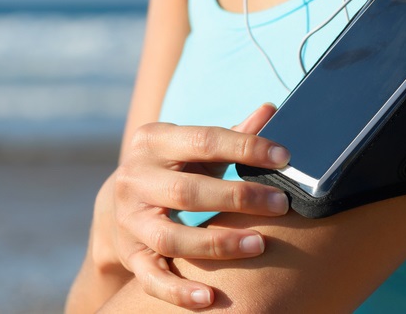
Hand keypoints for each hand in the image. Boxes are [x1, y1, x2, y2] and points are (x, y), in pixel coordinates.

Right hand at [112, 104, 290, 308]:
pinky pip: (152, 278)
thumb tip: (271, 111)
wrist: (121, 204)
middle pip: (188, 191)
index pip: (203, 140)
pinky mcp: (131, 255)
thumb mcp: (195, 147)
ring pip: (171, 237)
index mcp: (152, 141)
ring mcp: (130, 220)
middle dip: (238, 197)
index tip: (284, 157)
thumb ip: (232, 134)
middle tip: (281, 204)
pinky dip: (179, 291)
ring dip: (217, 243)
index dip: (245, 148)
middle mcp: (134, 179)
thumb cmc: (175, 169)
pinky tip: (210, 298)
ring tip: (259, 244)